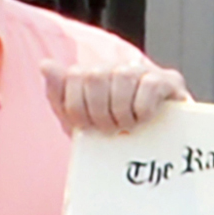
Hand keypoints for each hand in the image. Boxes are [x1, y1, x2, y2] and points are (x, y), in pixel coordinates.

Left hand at [41, 59, 188, 133]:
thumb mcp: (77, 121)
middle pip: (95, 76)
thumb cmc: (112, 133)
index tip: (86, 127)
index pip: (73, 76)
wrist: (151, 149)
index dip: (76, 107)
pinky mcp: (168, 80)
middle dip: (98, 112)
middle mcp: (115, 67)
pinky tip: (144, 120)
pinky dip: (142, 109)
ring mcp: (142, 71)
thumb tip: (45, 65)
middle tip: (109, 129)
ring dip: (121, 112)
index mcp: (91, 75)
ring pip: (122, 77)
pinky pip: (150, 86)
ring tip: (127, 127)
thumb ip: (58, 94)